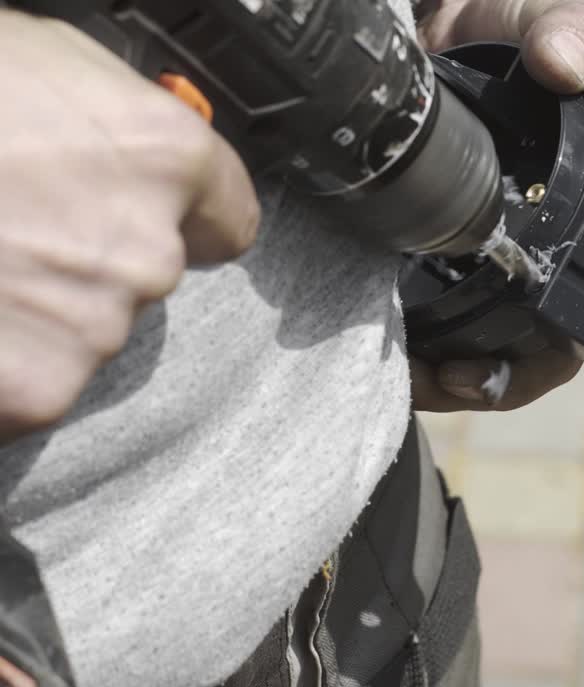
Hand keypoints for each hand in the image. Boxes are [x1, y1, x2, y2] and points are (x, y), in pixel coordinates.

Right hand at [0, 12, 259, 440]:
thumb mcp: (42, 62)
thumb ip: (112, 125)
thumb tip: (125, 151)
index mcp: (165, 159)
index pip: (225, 221)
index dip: (181, 219)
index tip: (144, 217)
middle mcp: (148, 251)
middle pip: (142, 277)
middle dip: (86, 261)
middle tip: (8, 231)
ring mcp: (93, 327)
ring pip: (84, 333)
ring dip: (35, 314)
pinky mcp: (34, 391)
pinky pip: (30, 385)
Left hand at [410, 0, 583, 411]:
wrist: (417, 21)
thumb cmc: (497, 25)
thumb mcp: (540, 15)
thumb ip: (569, 28)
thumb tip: (567, 68)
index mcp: (570, 213)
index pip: (575, 307)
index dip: (544, 352)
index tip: (497, 364)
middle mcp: (522, 244)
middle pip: (524, 346)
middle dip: (491, 377)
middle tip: (450, 382)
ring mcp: (464, 251)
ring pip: (468, 343)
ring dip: (445, 375)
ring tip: (419, 378)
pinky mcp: (410, 247)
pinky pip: (416, 318)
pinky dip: (405, 348)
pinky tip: (389, 351)